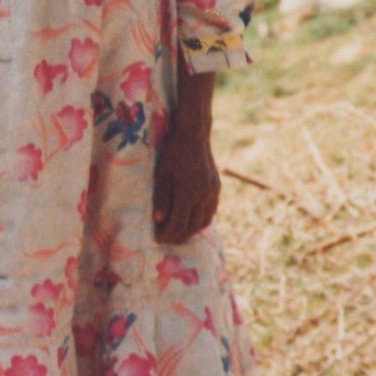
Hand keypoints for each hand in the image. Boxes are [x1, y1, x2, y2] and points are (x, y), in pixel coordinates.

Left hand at [152, 123, 220, 244]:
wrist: (194, 134)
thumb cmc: (173, 152)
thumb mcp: (161, 173)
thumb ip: (161, 197)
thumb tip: (159, 220)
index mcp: (189, 192)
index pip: (178, 223)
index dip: (168, 234)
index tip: (158, 240)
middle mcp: (204, 195)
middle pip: (193, 226)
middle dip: (180, 237)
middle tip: (168, 241)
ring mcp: (213, 191)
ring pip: (205, 220)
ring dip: (192, 231)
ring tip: (179, 234)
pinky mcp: (216, 187)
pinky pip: (211, 211)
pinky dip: (202, 220)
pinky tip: (192, 221)